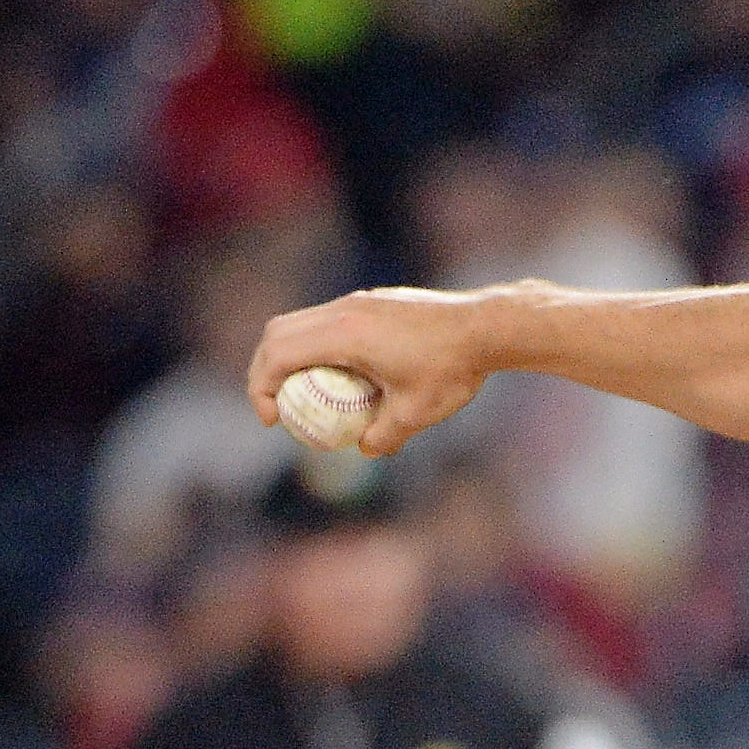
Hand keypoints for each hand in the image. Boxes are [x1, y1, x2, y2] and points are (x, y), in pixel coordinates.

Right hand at [246, 286, 513, 456]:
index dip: (262, 388)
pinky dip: (315, 345)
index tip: (273, 420)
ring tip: (300, 392)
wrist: (486, 327)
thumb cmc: (452, 369)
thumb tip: (363, 448)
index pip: (278, 354)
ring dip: (289, 355)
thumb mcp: (416, 413)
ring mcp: (357, 301)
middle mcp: (344, 310)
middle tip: (274, 405)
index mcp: (344, 334)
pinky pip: (326, 321)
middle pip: (277, 332)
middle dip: (264, 369)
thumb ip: (383, 436)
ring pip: (300, 322)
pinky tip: (337, 375)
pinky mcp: (371, 302)